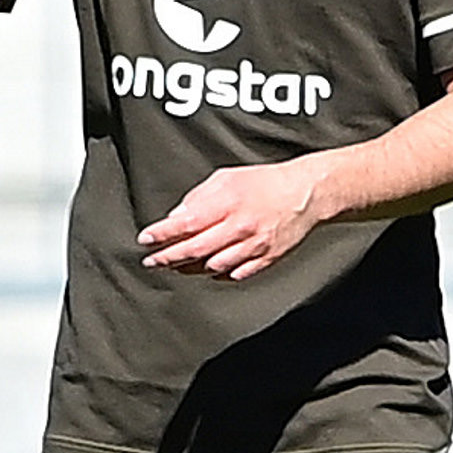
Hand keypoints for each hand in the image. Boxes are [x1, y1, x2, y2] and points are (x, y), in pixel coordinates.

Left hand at [139, 159, 331, 279]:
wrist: (307, 192)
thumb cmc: (265, 182)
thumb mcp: (227, 178)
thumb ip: (199, 197)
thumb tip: (177, 216)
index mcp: (228, 203)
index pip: (186, 223)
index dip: (162, 234)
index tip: (145, 239)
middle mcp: (240, 226)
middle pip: (195, 249)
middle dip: (168, 257)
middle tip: (152, 261)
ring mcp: (254, 245)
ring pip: (213, 265)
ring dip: (191, 267)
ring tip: (176, 265)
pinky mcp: (267, 258)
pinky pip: (236, 273)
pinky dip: (219, 274)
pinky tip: (209, 269)